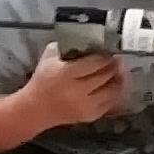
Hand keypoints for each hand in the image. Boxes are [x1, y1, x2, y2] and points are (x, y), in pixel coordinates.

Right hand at [12, 43, 127, 136]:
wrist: (34, 111)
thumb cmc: (41, 83)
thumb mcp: (48, 60)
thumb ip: (62, 46)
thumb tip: (78, 37)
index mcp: (67, 74)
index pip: (95, 63)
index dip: (106, 57)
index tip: (110, 52)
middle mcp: (79, 91)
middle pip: (106, 76)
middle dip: (114, 66)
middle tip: (117, 60)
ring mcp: (86, 106)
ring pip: (112, 91)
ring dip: (119, 80)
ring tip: (120, 72)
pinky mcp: (90, 116)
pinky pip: (110, 104)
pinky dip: (115, 94)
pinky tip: (115, 87)